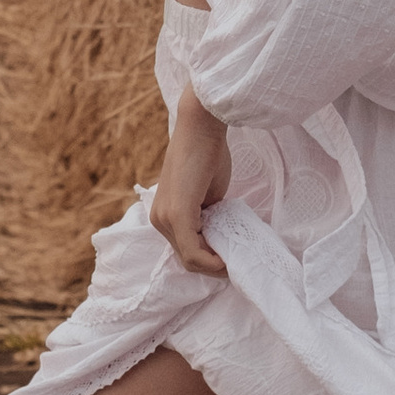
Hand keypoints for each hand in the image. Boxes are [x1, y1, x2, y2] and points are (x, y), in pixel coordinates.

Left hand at [151, 84, 230, 275]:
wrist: (202, 128)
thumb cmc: (207, 154)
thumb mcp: (208, 195)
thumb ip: (208, 217)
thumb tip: (218, 236)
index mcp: (163, 214)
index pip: (184, 250)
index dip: (208, 260)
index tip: (231, 258)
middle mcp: (158, 219)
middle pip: (186, 259)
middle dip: (212, 266)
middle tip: (236, 263)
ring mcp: (165, 218)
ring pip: (189, 258)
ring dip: (213, 265)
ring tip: (234, 260)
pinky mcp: (177, 215)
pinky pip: (192, 252)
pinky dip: (210, 261)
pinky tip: (226, 259)